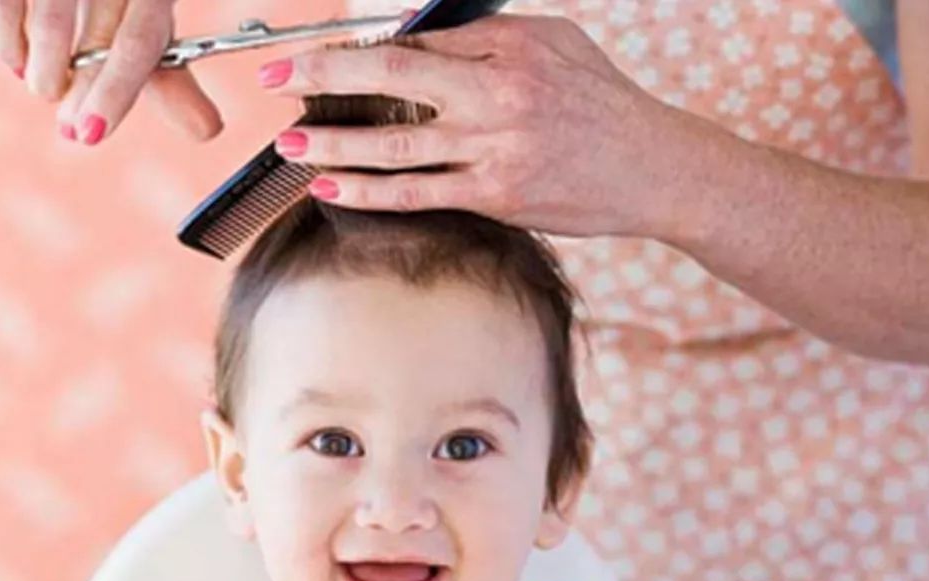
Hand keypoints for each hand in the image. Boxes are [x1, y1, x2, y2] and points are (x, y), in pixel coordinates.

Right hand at [0, 0, 222, 143]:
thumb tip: (208, 131)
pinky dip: (9, 41)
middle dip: (84, 90)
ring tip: (46, 91)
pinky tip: (18, 63)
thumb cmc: (122, 0)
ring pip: (52, 16)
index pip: (141, 41)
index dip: (116, 91)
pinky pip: (4, 1)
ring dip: (46, 68)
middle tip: (75, 130)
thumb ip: (172, 81)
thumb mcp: (149, 27)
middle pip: (98, 34)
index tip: (91, 133)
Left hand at [259, 13, 685, 237]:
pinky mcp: (495, 195)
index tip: (310, 54)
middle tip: (275, 80)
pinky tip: (334, 185)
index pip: (416, 41)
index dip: (355, 46)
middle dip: (324, 74)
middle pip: (392, 76)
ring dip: (336, 141)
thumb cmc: (603, 103)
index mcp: (507, 47)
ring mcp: (493, 148)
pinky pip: (420, 191)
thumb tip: (422, 38)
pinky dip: (371, 189)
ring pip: (397, 142)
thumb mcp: (556, 45)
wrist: (653, 167)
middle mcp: (496, 93)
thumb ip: (488, 39)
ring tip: (292, 143)